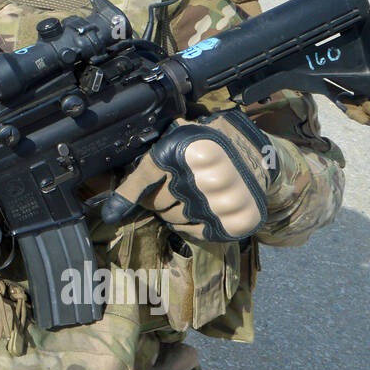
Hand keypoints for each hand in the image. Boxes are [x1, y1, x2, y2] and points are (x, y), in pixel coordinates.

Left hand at [101, 109, 278, 242]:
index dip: (126, 195)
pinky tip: (200, 208)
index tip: (111, 213)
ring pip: (173, 220)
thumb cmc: (211, 144)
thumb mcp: (180, 137)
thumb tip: (112, 197)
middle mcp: (204, 179)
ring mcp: (221, 204)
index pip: (142, 179)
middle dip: (156, 199)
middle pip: (156, 203)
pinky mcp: (235, 222)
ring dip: (172, 212)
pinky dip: (191, 224)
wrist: (258, 155)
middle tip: (169, 189)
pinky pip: (195, 232)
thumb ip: (152, 159)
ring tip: (187, 196)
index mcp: (188, 151)